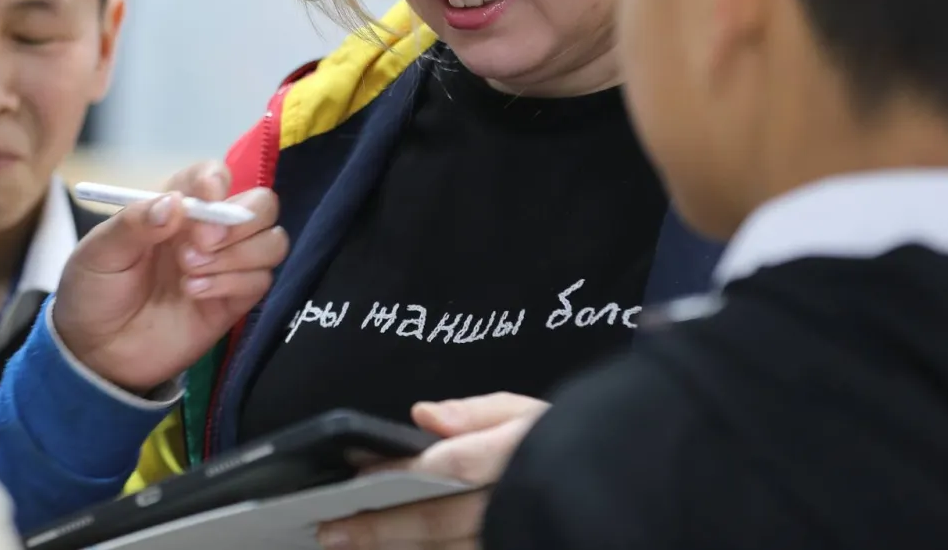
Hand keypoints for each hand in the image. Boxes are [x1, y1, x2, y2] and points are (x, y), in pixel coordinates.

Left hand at [52, 160, 287, 392]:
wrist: (95, 353)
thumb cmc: (94, 291)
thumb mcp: (98, 252)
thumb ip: (134, 224)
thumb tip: (175, 205)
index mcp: (175, 207)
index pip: (215, 175)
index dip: (217, 181)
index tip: (205, 200)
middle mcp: (208, 231)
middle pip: (261, 204)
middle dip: (239, 221)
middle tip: (202, 244)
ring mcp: (225, 266)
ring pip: (272, 242)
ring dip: (236, 255)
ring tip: (189, 275)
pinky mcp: (234, 302)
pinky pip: (261, 281)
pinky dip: (232, 283)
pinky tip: (195, 294)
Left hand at [316, 393, 549, 548]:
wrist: (615, 487)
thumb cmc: (567, 445)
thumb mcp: (531, 412)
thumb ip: (477, 414)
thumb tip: (422, 415)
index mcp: (519, 454)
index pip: (453, 466)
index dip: (403, 473)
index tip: (359, 477)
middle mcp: (517, 503)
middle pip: (441, 520)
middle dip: (383, 526)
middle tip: (332, 530)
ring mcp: (518, 536)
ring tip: (354, 546)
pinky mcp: (518, 547)